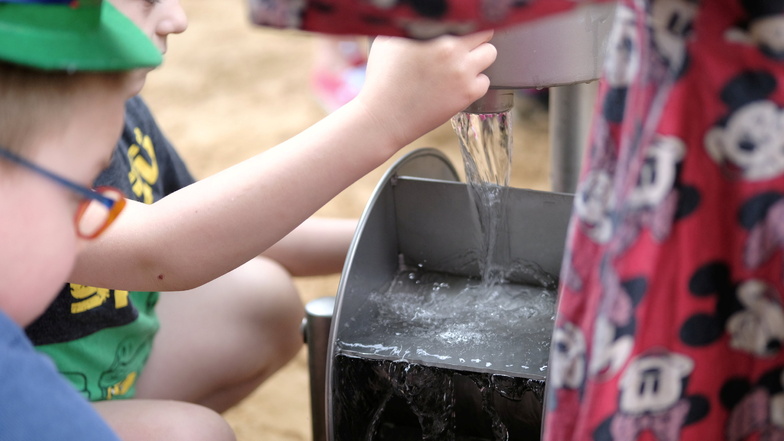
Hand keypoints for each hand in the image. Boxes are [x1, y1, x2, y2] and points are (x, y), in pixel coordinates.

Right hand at [355, 31, 495, 148]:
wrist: (384, 116)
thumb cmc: (383, 78)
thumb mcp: (390, 40)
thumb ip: (413, 25)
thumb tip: (426, 17)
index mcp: (434, 31)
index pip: (466, 17)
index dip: (465, 24)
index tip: (461, 31)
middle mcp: (450, 47)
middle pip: (485, 31)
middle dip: (475, 39)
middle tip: (461, 49)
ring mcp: (461, 71)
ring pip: (490, 53)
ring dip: (479, 58)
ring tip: (461, 66)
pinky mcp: (466, 93)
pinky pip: (485, 81)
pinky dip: (475, 83)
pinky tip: (458, 86)